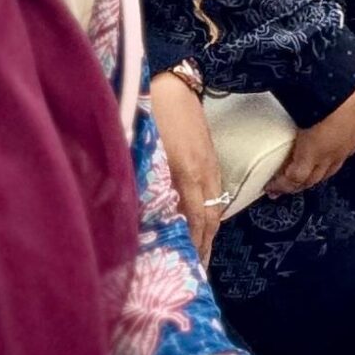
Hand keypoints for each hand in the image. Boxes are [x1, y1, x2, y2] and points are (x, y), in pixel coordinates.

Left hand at [149, 69, 224, 266]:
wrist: (174, 85)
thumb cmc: (152, 119)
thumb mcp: (145, 155)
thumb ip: (144, 187)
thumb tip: (137, 220)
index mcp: (186, 173)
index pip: (198, 220)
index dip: (196, 246)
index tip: (192, 268)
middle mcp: (204, 172)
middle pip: (212, 216)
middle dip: (206, 244)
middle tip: (198, 269)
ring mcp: (210, 162)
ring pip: (217, 204)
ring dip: (211, 230)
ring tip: (202, 250)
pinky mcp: (210, 155)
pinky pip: (217, 190)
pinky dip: (212, 210)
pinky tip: (204, 220)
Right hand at [268, 62, 354, 195]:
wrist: (345, 84)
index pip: (343, 153)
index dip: (331, 157)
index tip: (321, 159)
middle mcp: (341, 150)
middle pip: (325, 171)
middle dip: (312, 177)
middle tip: (298, 182)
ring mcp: (324, 156)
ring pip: (309, 178)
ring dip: (295, 184)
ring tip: (280, 187)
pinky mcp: (307, 156)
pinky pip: (293, 177)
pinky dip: (282, 182)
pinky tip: (271, 185)